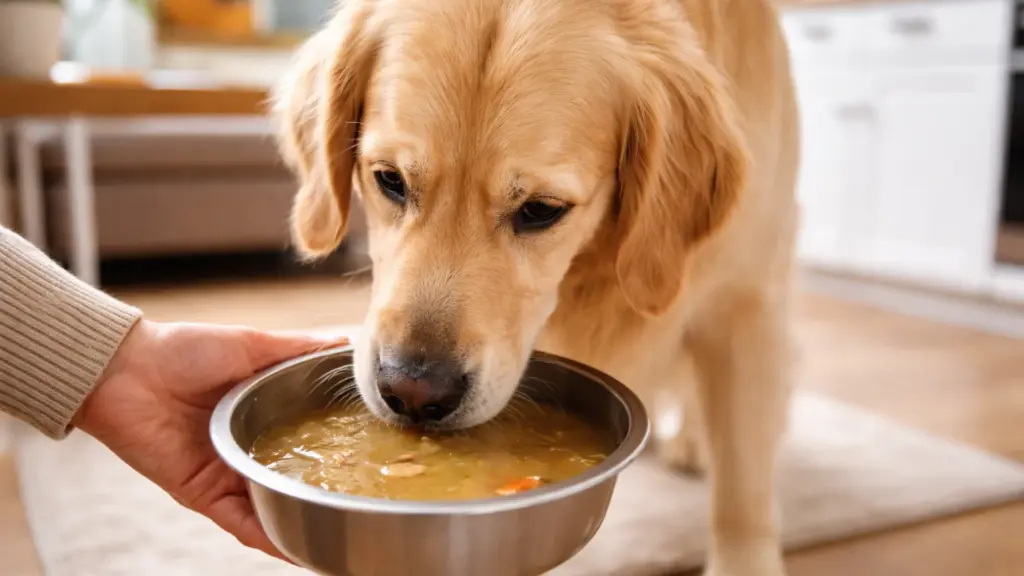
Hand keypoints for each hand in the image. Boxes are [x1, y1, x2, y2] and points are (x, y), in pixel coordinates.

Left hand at [73, 320, 347, 559]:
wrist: (126, 370)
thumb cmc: (185, 349)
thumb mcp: (253, 344)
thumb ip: (299, 350)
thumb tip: (347, 343)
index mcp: (263, 411)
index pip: (310, 436)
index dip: (339, 445)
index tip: (377, 452)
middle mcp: (249, 447)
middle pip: (294, 477)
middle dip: (325, 493)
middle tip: (364, 504)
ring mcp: (228, 473)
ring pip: (273, 506)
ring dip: (302, 524)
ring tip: (339, 540)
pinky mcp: (205, 494)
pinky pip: (242, 521)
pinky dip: (269, 537)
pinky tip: (296, 548)